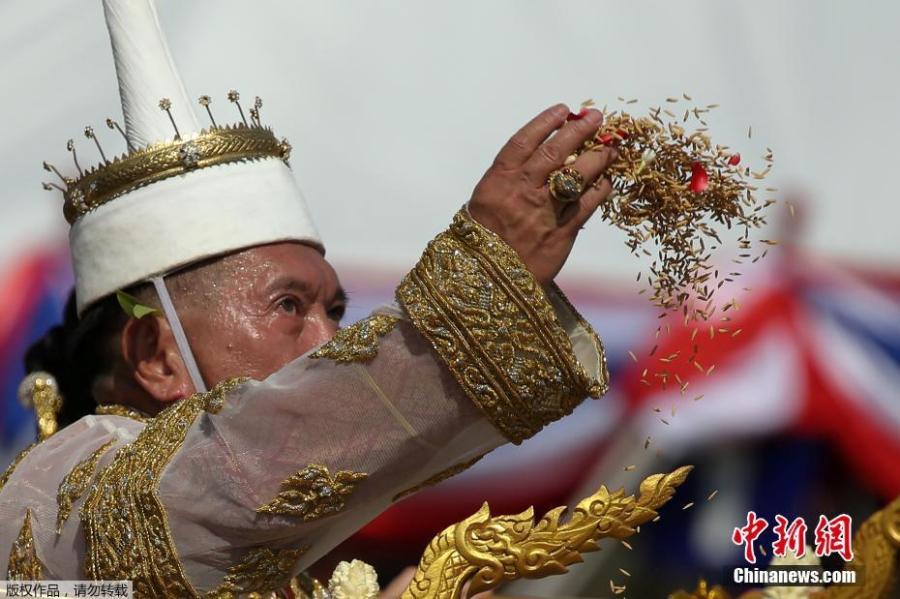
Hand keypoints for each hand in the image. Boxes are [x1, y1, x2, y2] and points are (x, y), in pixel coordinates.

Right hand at [467, 104, 615, 285]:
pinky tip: (608, 180)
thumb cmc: (482, 241)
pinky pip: (588, 204)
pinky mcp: (562, 232)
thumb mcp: (484, 203)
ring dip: (598, 156)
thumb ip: (508, 179)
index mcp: (499, 181)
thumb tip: (538, 155)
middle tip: (596, 117)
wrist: (487, 282)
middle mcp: (522, 191)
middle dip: (579, 130)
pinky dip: (601, 188)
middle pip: (556, 151)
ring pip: (578, 174)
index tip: (563, 109)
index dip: (546, 122)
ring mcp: (544, 211)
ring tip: (611, 147)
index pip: (525, 141)